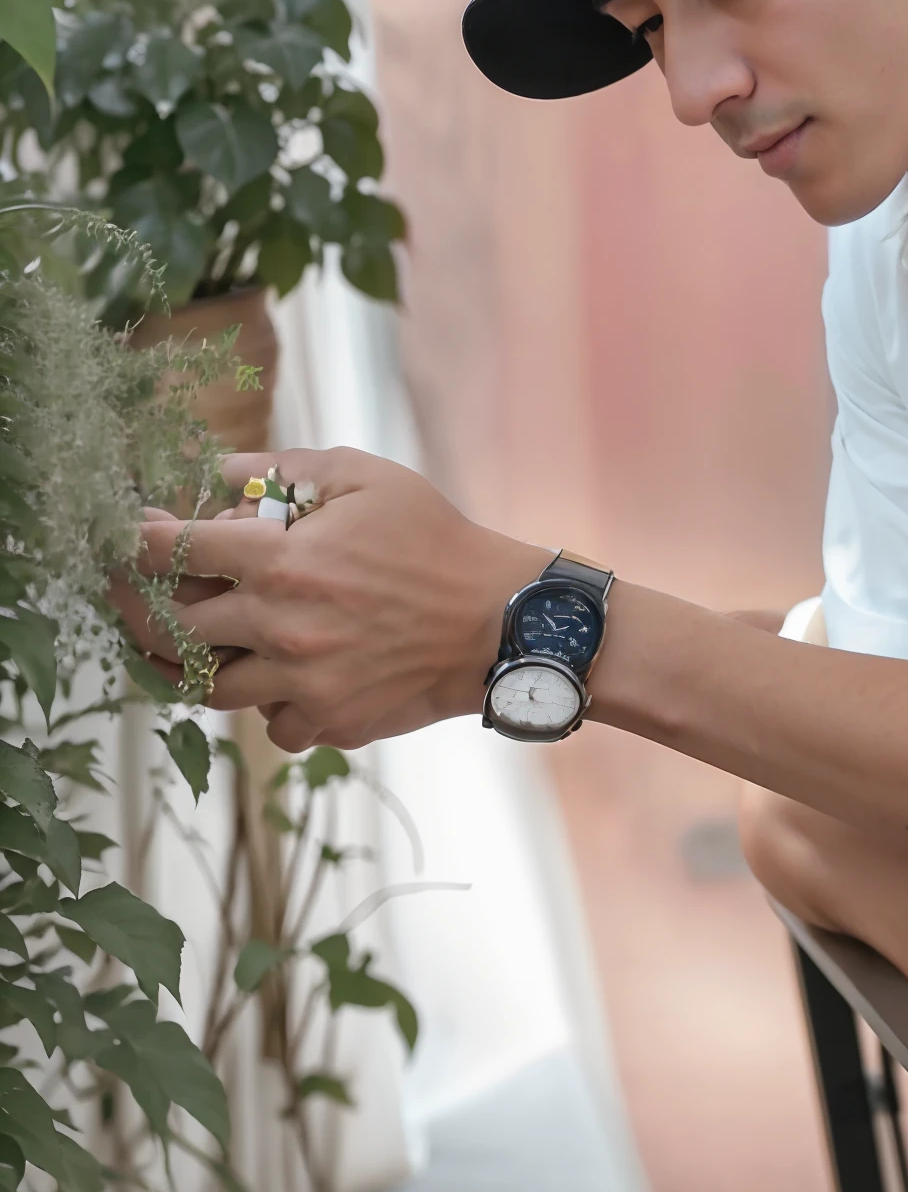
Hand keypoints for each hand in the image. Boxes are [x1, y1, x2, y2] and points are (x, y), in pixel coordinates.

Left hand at [110, 448, 548, 751]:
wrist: (500, 620)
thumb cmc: (434, 540)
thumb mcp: (365, 477)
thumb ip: (286, 466)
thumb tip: (221, 472)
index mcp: (281, 561)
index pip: (174, 552)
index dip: (135, 542)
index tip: (124, 538)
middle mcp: (280, 628)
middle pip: (170, 629)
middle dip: (136, 606)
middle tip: (128, 593)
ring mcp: (304, 684)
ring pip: (208, 688)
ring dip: (194, 663)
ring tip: (189, 642)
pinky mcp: (332, 721)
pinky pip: (271, 724)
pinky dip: (264, 703)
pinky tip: (276, 677)